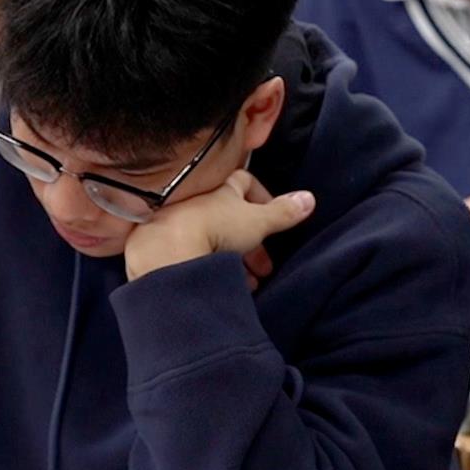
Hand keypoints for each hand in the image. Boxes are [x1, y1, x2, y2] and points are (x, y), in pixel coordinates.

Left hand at [122, 169, 314, 281]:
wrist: (166, 251)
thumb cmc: (214, 228)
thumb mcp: (258, 221)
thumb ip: (283, 212)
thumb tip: (309, 199)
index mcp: (219, 189)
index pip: (244, 183)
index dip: (262, 199)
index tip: (273, 219)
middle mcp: (197, 201)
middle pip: (229, 218)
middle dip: (251, 242)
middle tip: (263, 266)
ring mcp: (176, 223)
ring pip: (211, 239)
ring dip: (232, 260)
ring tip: (247, 283)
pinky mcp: (160, 246)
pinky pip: (191, 256)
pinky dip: (208, 269)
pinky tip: (220, 286)